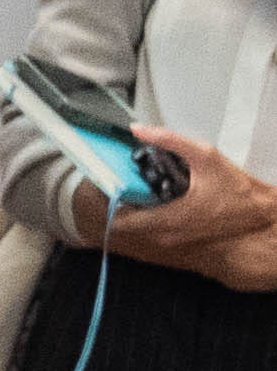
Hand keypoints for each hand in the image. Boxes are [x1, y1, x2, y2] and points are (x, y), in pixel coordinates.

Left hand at [105, 128, 276, 288]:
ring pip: (140, 226)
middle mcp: (165, 235)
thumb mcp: (205, 156)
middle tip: (124, 180)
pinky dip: (151, 214)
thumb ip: (170, 141)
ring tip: (141, 185)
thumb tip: (137, 129)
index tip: (109, 183)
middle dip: (121, 202)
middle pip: (126, 223)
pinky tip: (159, 195)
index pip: (119, 220)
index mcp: (166, 219)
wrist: (261, 212)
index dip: (110, 201)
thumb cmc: (234, 187)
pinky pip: (155, 228)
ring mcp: (172, 241)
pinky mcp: (181, 239)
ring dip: (136, 208)